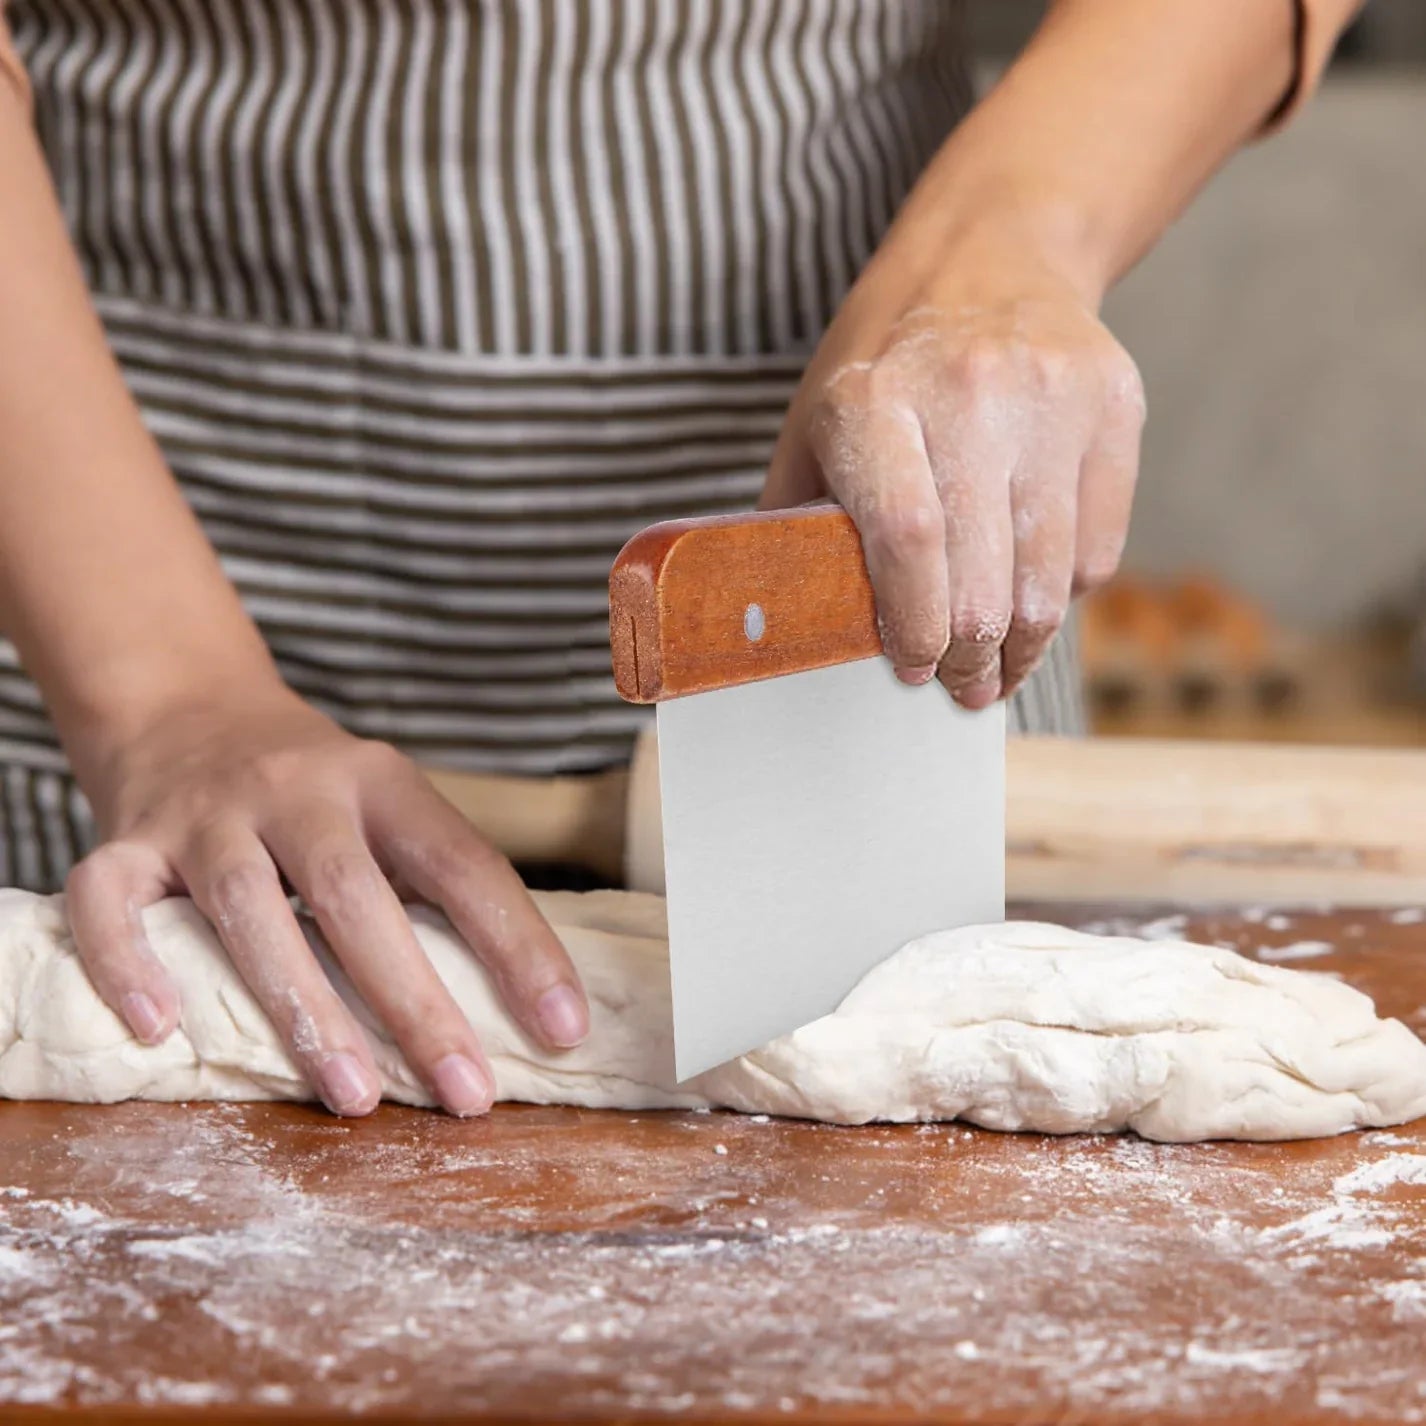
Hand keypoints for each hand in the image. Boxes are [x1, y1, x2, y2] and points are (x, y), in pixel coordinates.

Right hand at [63, 682, 589, 1116]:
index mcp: (382, 782)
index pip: (463, 863)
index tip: (562, 1026)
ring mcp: (207, 814)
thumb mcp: (383, 805)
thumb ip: (429, 882)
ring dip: (303, 1007)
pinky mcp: (127, 839)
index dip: (519, 945)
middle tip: (465, 1091)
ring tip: (354, 1094)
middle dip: (416, 1001)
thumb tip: (516, 1001)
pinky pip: (110, 899)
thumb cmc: (312, 790)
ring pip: (248, 907)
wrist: (187, 705)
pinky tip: (160, 1029)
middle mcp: (298, 789)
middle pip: (356, 895)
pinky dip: (128, 963)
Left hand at [764, 218, 1144, 706]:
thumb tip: (789, 631)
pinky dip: (1066, 594)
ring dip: (1024, 646)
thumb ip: (800, 522)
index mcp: (874, 402)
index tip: (911, 668)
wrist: (990, 254)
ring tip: (1001, 667)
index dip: (912, 625)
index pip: (906, 541)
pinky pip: (1100, 547)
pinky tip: (1035, 596)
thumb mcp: (816, 423)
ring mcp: (1053, 395)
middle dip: (970, 658)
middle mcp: (969, 392)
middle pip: (983, 577)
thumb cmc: (886, 362)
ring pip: (1050, 577)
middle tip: (961, 686)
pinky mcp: (1115, 402)